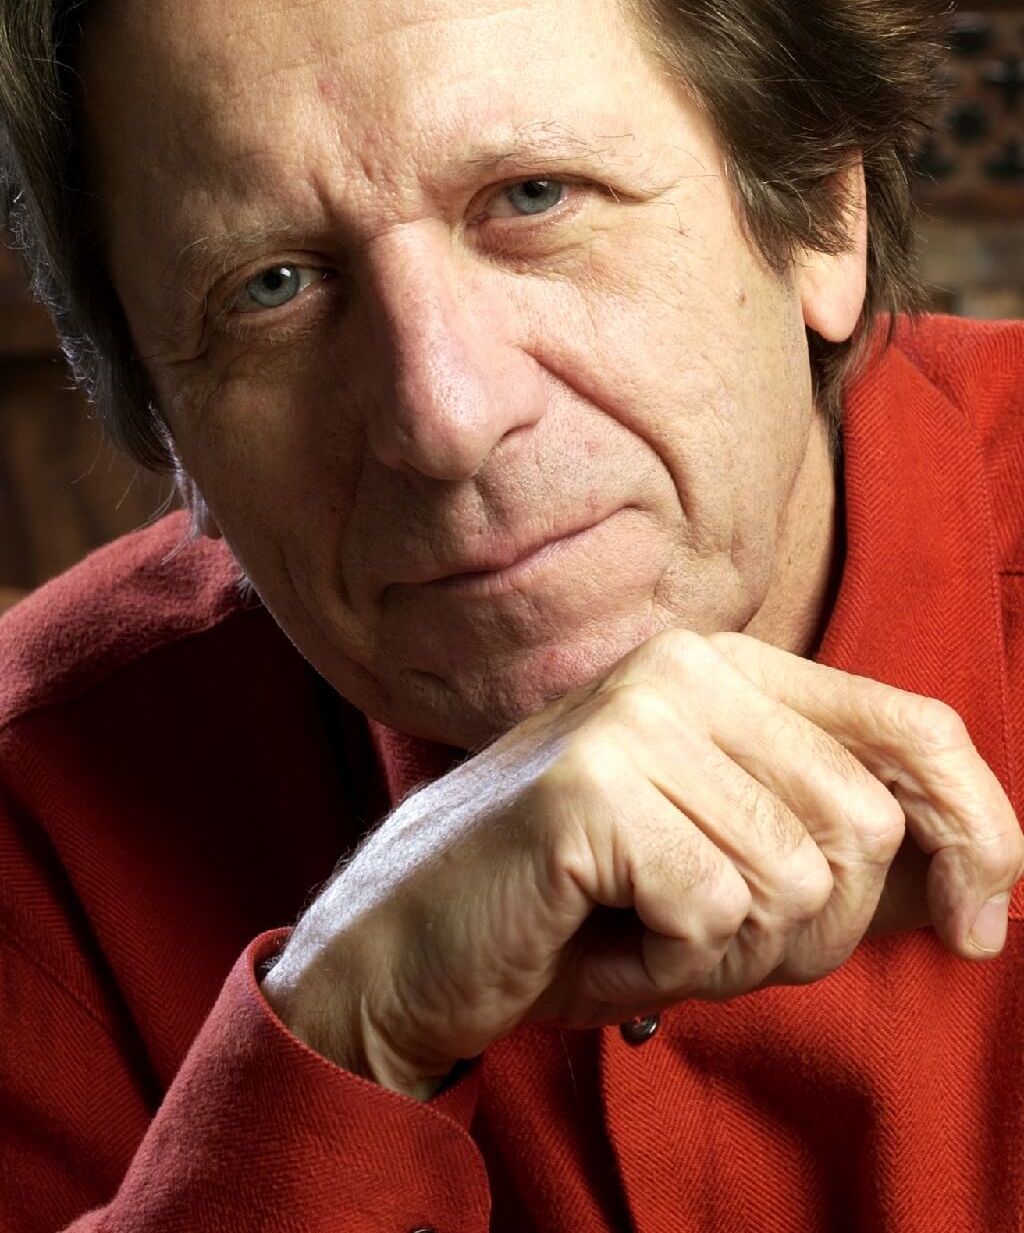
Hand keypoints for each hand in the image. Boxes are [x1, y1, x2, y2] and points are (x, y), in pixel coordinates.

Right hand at [261, 629, 1022, 1098]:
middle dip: (818, 930)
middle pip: (868, 828)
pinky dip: (670, 962)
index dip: (977, 831)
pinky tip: (603, 932)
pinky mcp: (590, 786)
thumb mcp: (731, 857)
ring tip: (645, 927)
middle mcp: (688, 668)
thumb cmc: (582, 903)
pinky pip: (713, 915)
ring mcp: (635, 717)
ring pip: (798, 883)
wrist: (413, 937)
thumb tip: (982, 877)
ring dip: (734, 953)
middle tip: (711, 935)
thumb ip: (840, 843)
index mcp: (732, 668)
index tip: (980, 932)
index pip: (915, 726)